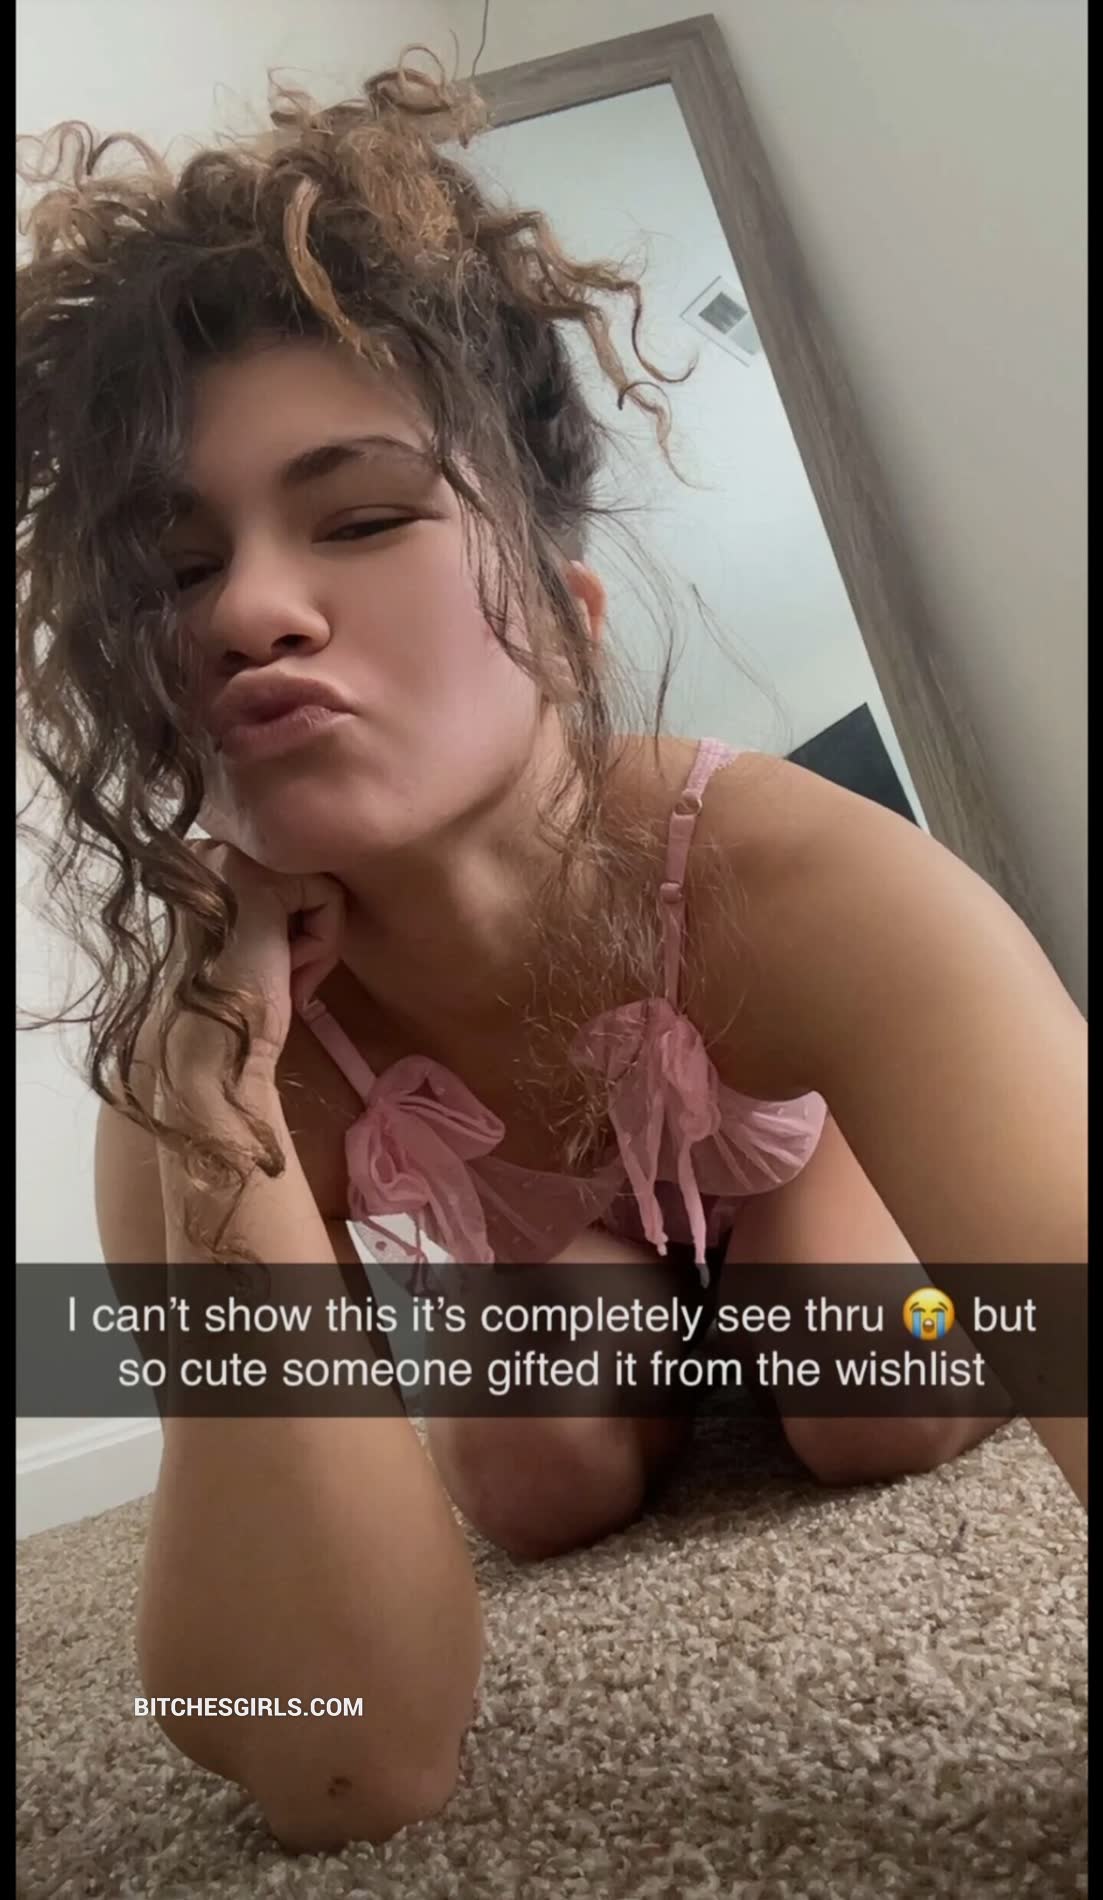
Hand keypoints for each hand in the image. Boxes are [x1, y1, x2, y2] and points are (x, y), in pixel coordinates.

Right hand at [180, 840, 345, 1068]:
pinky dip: (324, 943)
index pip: (282, 879)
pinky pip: (329, 896)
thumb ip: (266, 906)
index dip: (288, 928)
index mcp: (199, 867)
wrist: (207, 1045)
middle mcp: (208, 852)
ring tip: (282, 976)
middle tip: (280, 977)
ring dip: (315, 942)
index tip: (267, 971)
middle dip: (305, 931)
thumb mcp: (246, 940)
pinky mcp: (260, 879)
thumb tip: (307, 893)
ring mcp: (229, 860)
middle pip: (301, 876)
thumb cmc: (228, 1006)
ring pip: (318, 885)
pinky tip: (287, 972)